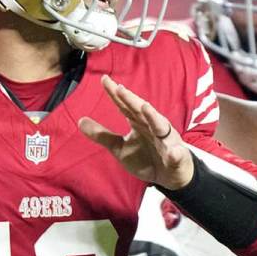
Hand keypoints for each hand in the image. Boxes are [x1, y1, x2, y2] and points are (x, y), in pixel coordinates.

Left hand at [79, 75, 193, 189]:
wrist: (169, 176)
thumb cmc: (146, 158)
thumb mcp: (119, 148)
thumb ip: (102, 135)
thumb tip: (79, 121)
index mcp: (138, 123)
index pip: (125, 106)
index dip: (115, 94)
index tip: (104, 79)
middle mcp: (153, 126)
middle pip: (140, 111)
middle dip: (131, 100)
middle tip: (119, 89)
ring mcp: (166, 141)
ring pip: (160, 127)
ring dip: (153, 117)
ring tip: (145, 108)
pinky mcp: (176, 157)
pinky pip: (176, 155)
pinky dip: (175, 154)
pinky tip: (173, 153)